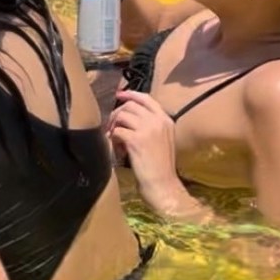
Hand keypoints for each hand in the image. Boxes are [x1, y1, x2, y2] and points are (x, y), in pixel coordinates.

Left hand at [109, 89, 196, 214]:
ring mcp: (147, 129)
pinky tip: (118, 150)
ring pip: (121, 115)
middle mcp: (158, 121)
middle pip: (130, 105)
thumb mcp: (162, 139)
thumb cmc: (160, 166)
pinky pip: (117, 130)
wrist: (163, 185)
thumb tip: (128, 113)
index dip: (130, 94)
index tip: (120, 95)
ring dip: (114, 126)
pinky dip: (114, 139)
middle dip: (117, 114)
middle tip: (113, 128)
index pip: (146, 98)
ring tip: (117, 140)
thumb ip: (150, 125)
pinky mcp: (136, 140)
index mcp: (166, 120)